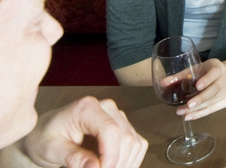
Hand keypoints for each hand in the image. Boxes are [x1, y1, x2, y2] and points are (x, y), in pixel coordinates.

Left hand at [22, 96, 146, 167]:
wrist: (45, 135)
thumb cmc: (44, 139)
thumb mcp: (50, 150)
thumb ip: (72, 157)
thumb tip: (95, 167)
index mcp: (87, 108)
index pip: (111, 130)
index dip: (110, 156)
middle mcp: (107, 108)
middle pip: (126, 138)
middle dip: (117, 164)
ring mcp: (118, 116)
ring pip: (135, 143)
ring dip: (125, 164)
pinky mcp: (124, 126)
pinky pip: (137, 145)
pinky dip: (129, 162)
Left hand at [177, 58, 225, 120]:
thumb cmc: (209, 71)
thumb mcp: (197, 68)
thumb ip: (180, 76)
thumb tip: (162, 83)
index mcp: (218, 68)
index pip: (214, 73)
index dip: (206, 80)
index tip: (197, 86)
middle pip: (214, 90)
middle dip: (200, 99)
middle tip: (188, 106)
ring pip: (213, 102)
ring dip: (198, 109)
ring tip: (183, 112)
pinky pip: (214, 108)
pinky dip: (202, 113)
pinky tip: (190, 116)